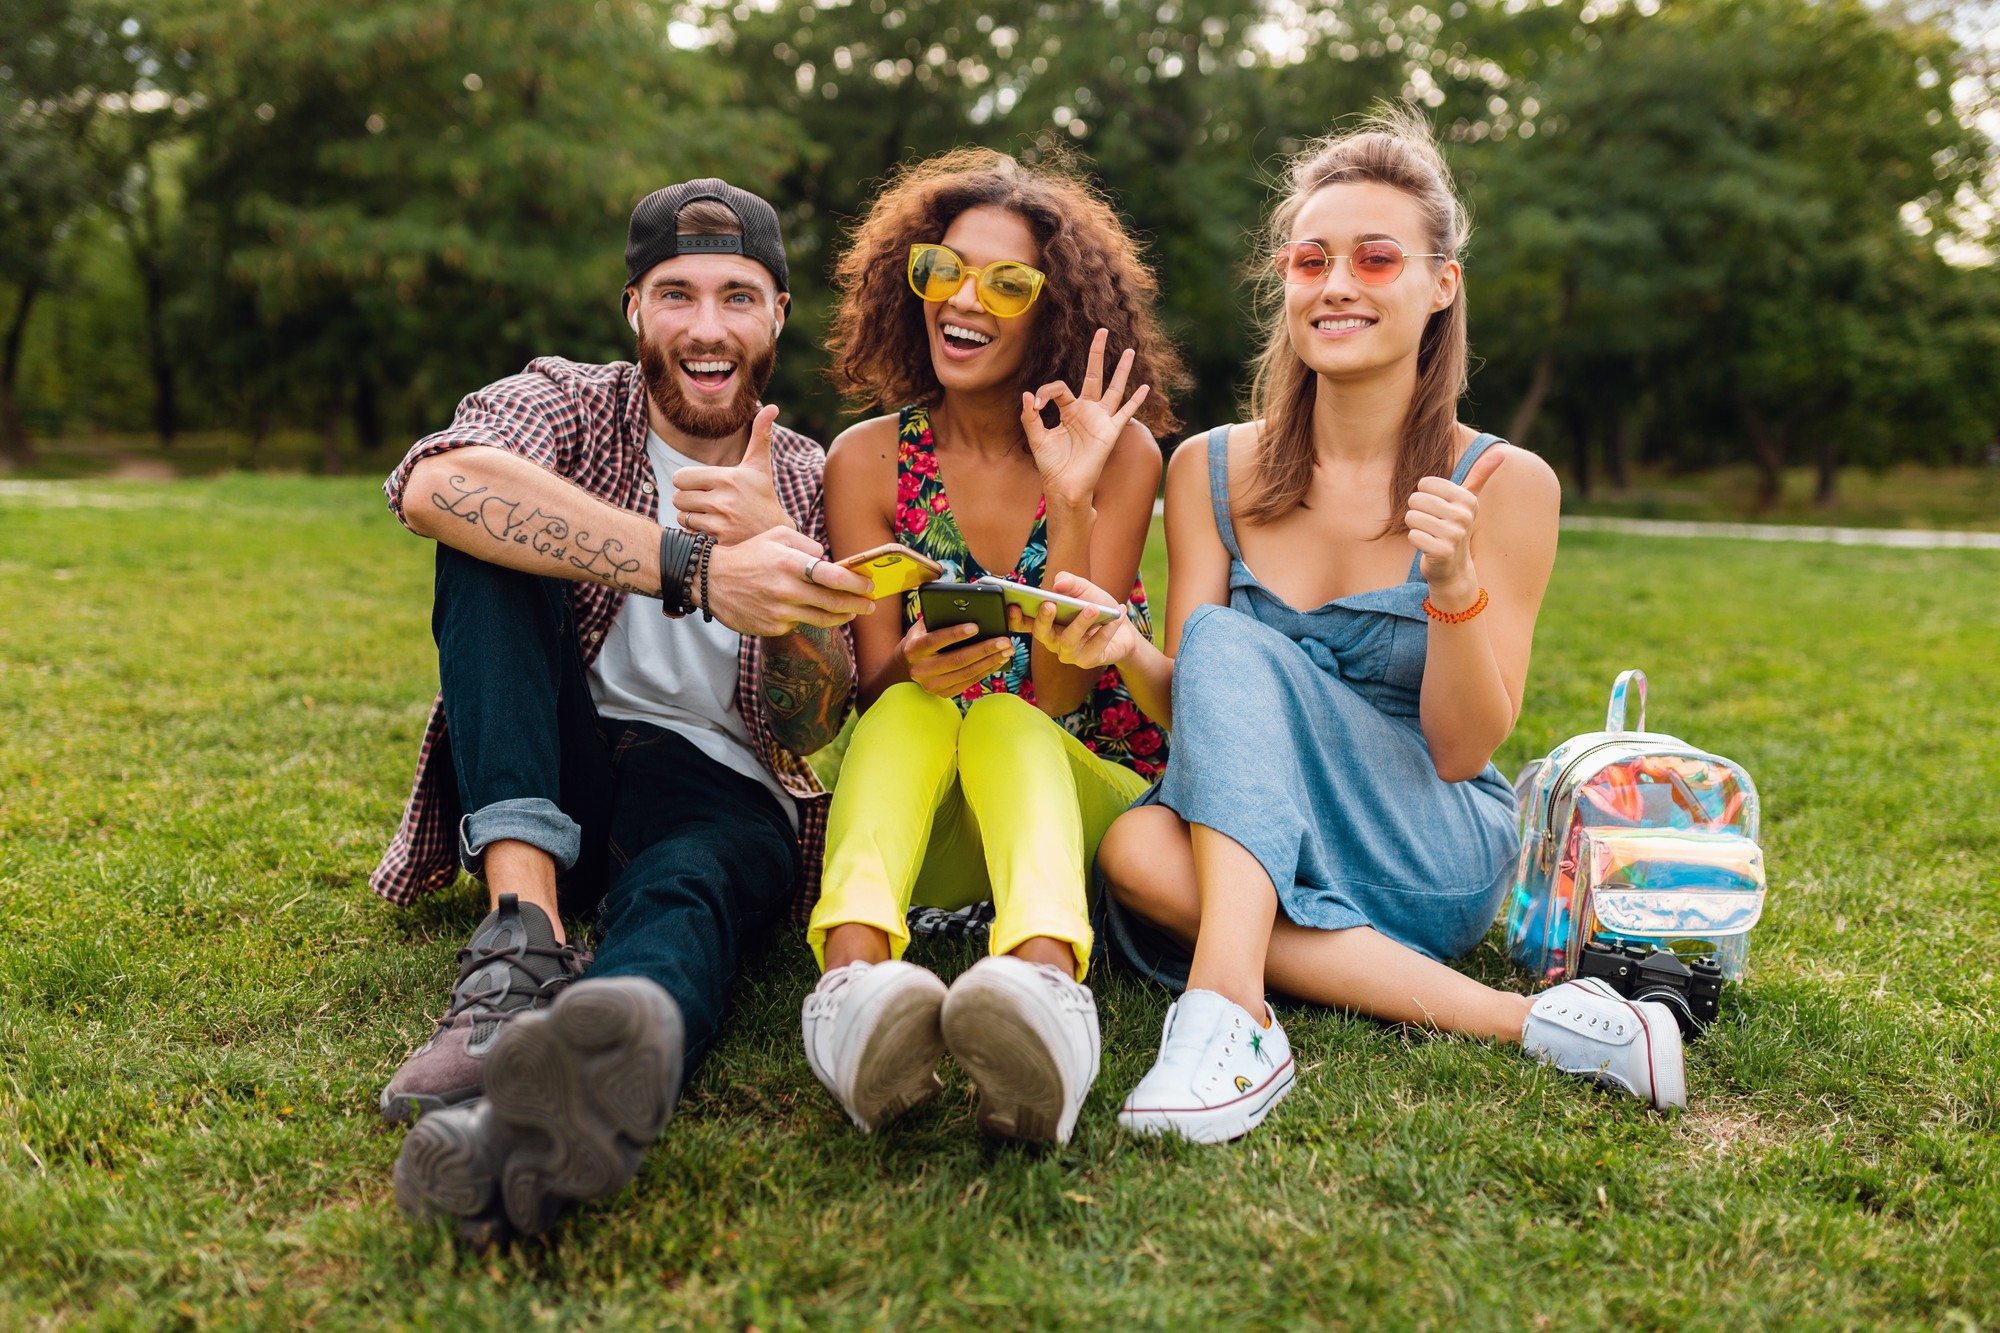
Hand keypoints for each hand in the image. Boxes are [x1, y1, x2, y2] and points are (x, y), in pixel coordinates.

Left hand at [672, 404, 794, 543]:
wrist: (776, 533)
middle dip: (687, 499)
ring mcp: (720, 523)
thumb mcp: (760, 466)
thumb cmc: (763, 495)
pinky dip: (696, 533)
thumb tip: (771, 406)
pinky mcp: (718, 541)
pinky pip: (689, 533)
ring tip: (710, 515)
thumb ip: (760, 435)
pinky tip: (712, 529)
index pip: (681, 477)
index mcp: (728, 478)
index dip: (687, 480)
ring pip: (682, 516)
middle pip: (678, 497)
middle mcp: (723, 500)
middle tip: (704, 500)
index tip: (700, 484)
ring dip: (690, 516)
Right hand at [702, 526, 876, 635]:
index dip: (856, 583)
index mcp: (789, 563)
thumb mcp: (776, 536)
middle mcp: (786, 589)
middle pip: (833, 602)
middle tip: (871, 604)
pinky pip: (799, 624)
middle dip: (858, 603)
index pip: (833, 576)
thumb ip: (807, 544)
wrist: (710, 581)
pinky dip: (808, 618)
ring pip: (822, 618)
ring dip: (843, 616)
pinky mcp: (772, 627)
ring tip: (853, 612)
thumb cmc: (749, 555)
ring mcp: (779, 611)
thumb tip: (829, 560)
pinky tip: (811, 612)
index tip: (869, 585)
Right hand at [899, 617, 1014, 698]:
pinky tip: (998, 660)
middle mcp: (920, 670)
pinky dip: (986, 670)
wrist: (908, 665)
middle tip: (1005, 641)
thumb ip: (941, 618)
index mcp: (913, 649)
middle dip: (984, 650)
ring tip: (1008, 650)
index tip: (976, 626)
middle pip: (957, 660)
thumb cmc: (922, 637)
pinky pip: (969, 682)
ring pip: (966, 673)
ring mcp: (931, 685)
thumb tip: (970, 608)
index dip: (955, 634)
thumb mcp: (925, 626)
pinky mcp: (942, 694)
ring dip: (990, 661)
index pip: (935, 641)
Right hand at [1003, 572, 1138, 670]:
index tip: (1012, 605)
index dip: (1014, 618)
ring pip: (1068, 641)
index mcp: (1046, 623)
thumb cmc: (1096, 605)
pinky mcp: (1088, 660)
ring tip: (1092, 608)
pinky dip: (1106, 630)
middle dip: (1044, 619)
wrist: (1124, 628)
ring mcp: (1069, 653)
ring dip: (1080, 623)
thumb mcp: (1083, 588)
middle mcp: (1053, 640)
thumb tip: (1058, 585)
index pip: (1024, 623)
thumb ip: (1069, 582)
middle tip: (1049, 603)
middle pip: (1041, 634)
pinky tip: (1116, 616)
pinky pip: (1095, 646)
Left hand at [1019, 328, 1150, 512]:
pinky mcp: (1110, 431)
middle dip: (1097, 353)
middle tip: (1102, 331)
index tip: (1035, 406)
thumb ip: (1030, 416)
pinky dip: (1135, 401)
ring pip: (1114, 388)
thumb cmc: (1051, 465)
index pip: (1059, 388)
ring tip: (1130, 350)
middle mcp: (1087, 411)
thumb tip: (1026, 394)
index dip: (1045, 392)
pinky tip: (1145, 387)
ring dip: (1122, 370)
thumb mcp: (1036, 438)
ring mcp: (1101, 419)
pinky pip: (1126, 413)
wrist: (1065, 486)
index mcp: (1068, 410)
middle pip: (1094, 375)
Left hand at [1405, 447, 1505, 610]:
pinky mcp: (1442, 552)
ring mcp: (1454, 535)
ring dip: (1415, 527)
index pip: (1425, 484)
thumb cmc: (1454, 527)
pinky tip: (1428, 546)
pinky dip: (1415, 541)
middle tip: (1431, 523)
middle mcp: (1463, 515)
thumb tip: (1500, 453)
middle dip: (1417, 511)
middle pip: (1416, 499)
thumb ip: (1480, 476)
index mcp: (1467, 499)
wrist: (1453, 566)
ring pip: (1412, 517)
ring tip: (1429, 534)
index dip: (1423, 496)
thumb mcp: (1467, 501)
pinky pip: (1413, 535)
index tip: (1437, 508)